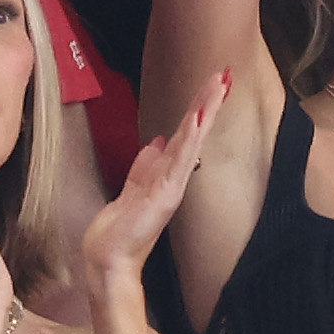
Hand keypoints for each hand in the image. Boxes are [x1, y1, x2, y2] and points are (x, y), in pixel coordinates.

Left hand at [84, 71, 225, 286]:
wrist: (109, 259)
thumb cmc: (118, 231)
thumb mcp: (130, 189)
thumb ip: (143, 167)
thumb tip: (156, 143)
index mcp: (165, 175)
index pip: (185, 134)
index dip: (198, 108)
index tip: (212, 84)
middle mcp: (174, 178)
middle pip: (194, 132)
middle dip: (209, 102)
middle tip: (225, 74)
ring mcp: (172, 185)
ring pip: (191, 140)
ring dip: (205, 111)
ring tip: (218, 85)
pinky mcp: (166, 194)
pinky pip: (181, 161)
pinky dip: (191, 139)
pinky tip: (199, 118)